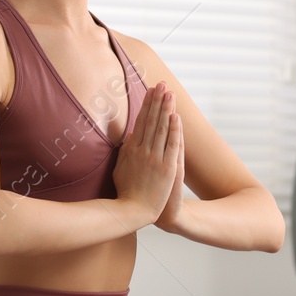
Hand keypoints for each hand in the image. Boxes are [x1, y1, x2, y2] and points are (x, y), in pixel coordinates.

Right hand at [111, 81, 181, 224]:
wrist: (134, 212)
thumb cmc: (126, 192)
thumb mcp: (119, 168)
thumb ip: (124, 150)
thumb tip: (130, 133)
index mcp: (131, 150)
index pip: (140, 122)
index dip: (147, 105)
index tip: (151, 90)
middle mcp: (142, 151)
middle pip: (151, 121)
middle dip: (157, 101)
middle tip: (162, 84)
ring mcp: (155, 159)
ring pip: (161, 129)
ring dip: (166, 109)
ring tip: (169, 93)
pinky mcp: (167, 168)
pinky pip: (171, 145)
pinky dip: (174, 130)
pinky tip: (175, 116)